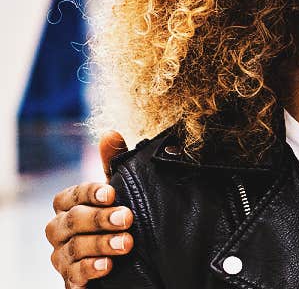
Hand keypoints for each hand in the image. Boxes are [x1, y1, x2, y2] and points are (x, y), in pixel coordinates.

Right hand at [45, 131, 131, 287]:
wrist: (129, 261)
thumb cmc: (117, 219)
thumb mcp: (121, 193)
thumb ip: (114, 166)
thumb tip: (110, 134)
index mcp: (68, 206)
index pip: (71, 196)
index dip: (89, 193)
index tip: (112, 193)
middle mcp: (59, 230)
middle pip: (71, 221)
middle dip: (100, 219)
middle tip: (128, 218)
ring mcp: (62, 255)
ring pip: (72, 248)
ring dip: (101, 244)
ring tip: (127, 243)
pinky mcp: (71, 278)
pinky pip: (73, 275)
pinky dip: (89, 270)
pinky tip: (107, 266)